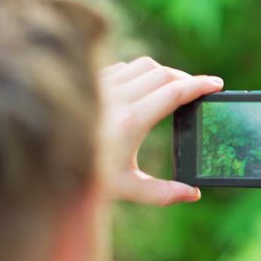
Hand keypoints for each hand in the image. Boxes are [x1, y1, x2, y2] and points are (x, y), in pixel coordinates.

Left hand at [100, 56, 223, 205]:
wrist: (43, 162)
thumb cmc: (86, 177)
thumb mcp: (128, 188)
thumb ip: (163, 193)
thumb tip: (194, 194)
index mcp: (130, 120)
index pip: (173, 92)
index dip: (200, 85)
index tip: (217, 84)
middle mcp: (116, 97)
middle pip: (163, 73)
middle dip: (186, 78)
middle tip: (200, 90)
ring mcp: (102, 87)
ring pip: (144, 66)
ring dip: (165, 73)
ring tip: (176, 89)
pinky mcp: (92, 83)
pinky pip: (125, 68)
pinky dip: (142, 73)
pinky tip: (145, 89)